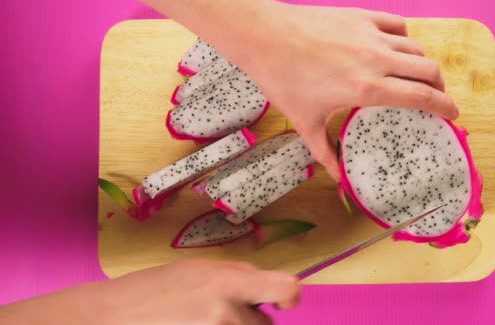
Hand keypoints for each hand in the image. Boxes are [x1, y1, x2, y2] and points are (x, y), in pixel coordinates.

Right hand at [0, 259, 298, 324]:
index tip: (283, 303)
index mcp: (227, 284)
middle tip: (216, 314)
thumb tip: (267, 286)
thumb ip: (236, 275)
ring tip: (199, 322)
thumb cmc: (151, 290)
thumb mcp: (197, 269)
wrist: (109, 319)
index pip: (285, 289)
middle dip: (249, 320)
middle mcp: (226, 315)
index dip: (289, 296)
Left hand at [109, 0, 457, 179]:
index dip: (444, 106)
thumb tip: (338, 179)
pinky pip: (397, 24)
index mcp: (366, 88)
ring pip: (415, 47)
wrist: (264, 36)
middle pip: (428, 70)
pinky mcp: (360, 16)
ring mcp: (370, 35)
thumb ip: (325, 153)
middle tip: (436, 97)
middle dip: (440, 86)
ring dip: (422, 64)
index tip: (453, 113)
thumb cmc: (282, 79)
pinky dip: (404, 37)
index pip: (421, 97)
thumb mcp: (304, 122)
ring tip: (416, 76)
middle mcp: (376, 59)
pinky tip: (395, 47)